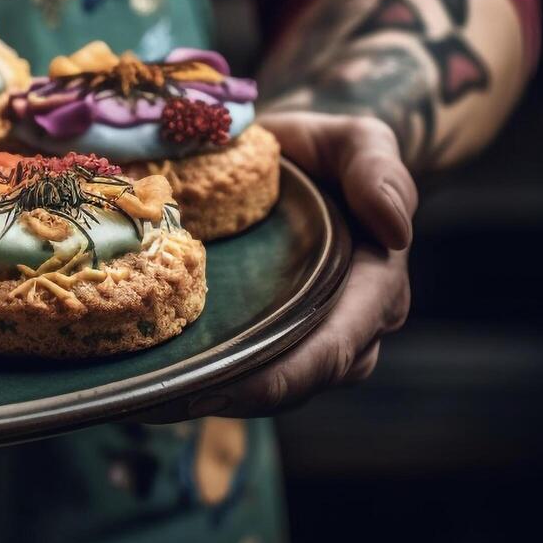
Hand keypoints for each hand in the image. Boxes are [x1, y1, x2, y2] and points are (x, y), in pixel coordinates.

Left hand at [146, 113, 413, 420]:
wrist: (296, 156)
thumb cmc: (328, 151)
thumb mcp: (358, 141)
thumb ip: (378, 170)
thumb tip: (395, 228)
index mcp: (374, 288)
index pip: (336, 346)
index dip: (284, 375)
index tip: (227, 388)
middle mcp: (345, 326)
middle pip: (294, 381)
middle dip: (236, 396)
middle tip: (167, 401)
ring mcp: (303, 335)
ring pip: (265, 387)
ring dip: (211, 397)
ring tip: (147, 402)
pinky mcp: (266, 333)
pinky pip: (241, 369)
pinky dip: (200, 380)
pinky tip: (148, 386)